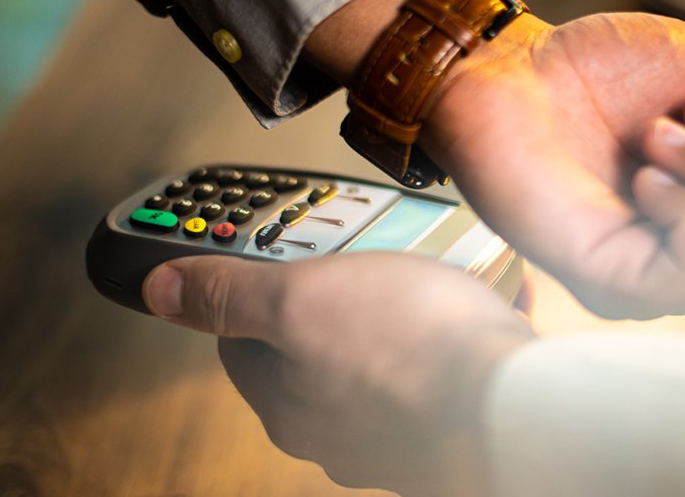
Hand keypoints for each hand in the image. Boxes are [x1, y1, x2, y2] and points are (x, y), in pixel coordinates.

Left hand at [142, 253, 533, 496]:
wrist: (522, 404)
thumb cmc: (415, 351)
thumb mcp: (304, 298)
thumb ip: (229, 296)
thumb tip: (161, 291)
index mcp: (288, 405)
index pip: (243, 341)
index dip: (256, 287)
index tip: (282, 253)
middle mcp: (336, 431)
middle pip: (318, 344)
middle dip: (342, 292)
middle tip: (371, 252)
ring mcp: (397, 432)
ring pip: (384, 352)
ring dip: (404, 309)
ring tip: (434, 273)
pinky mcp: (451, 421)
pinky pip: (440, 365)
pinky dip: (451, 332)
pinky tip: (474, 307)